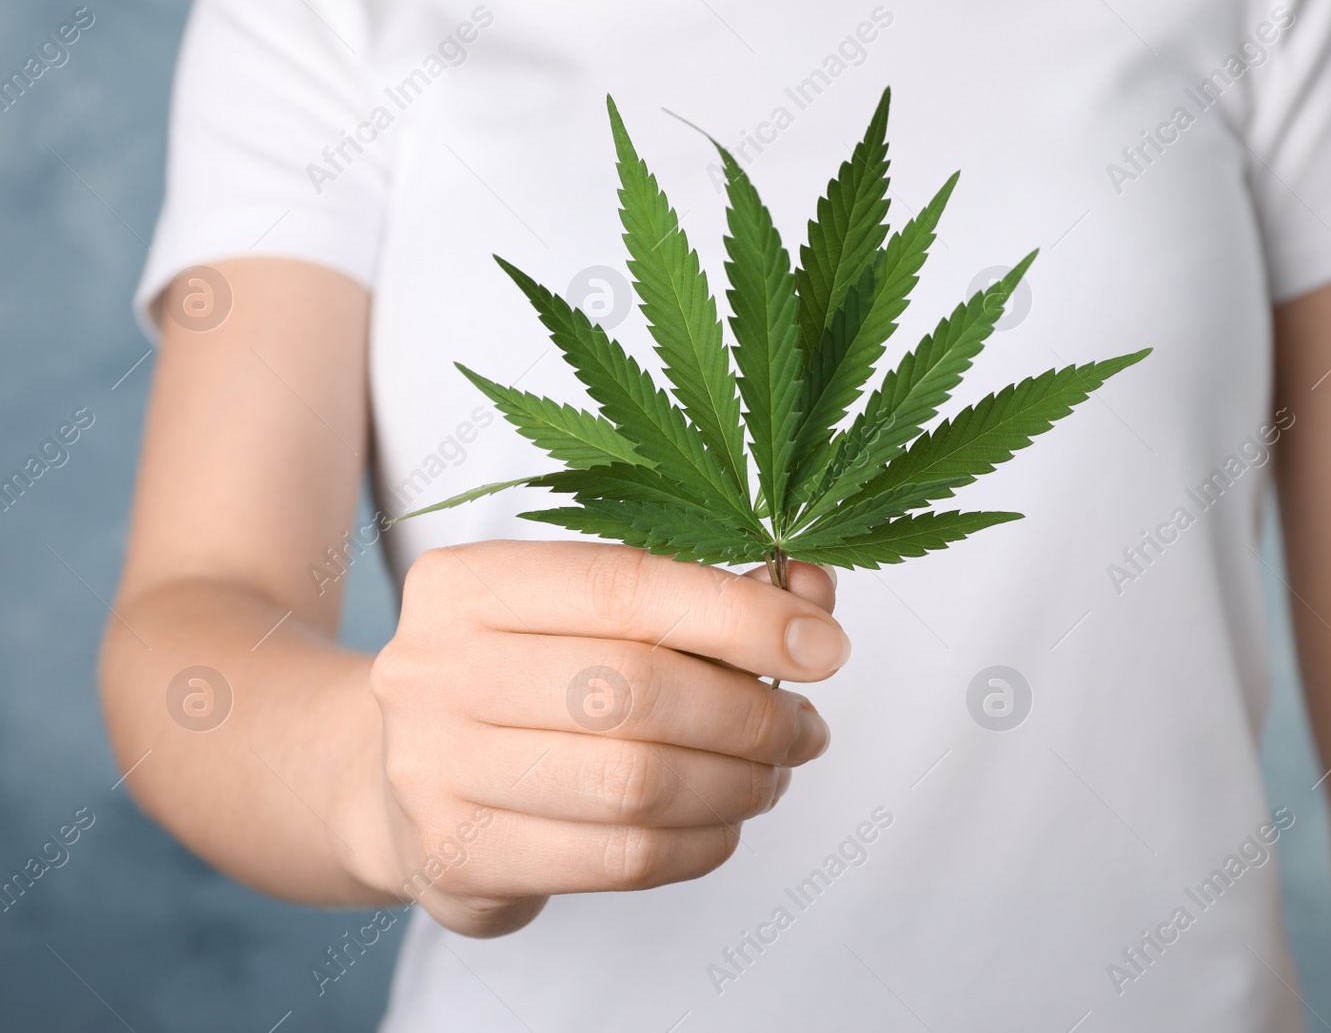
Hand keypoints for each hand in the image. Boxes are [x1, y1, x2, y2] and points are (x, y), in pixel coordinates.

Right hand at [351, 540, 845, 936]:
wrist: (393, 777)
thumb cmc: (521, 680)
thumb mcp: (591, 616)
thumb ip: (700, 595)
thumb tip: (814, 593)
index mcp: (467, 583)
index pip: (625, 586)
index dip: (740, 615)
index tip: (824, 645)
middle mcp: (432, 669)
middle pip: (634, 691)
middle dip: (751, 713)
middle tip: (803, 727)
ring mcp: (432, 770)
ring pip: (634, 784)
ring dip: (737, 783)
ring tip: (772, 775)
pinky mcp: (457, 858)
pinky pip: (621, 860)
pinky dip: (701, 843)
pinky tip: (722, 822)